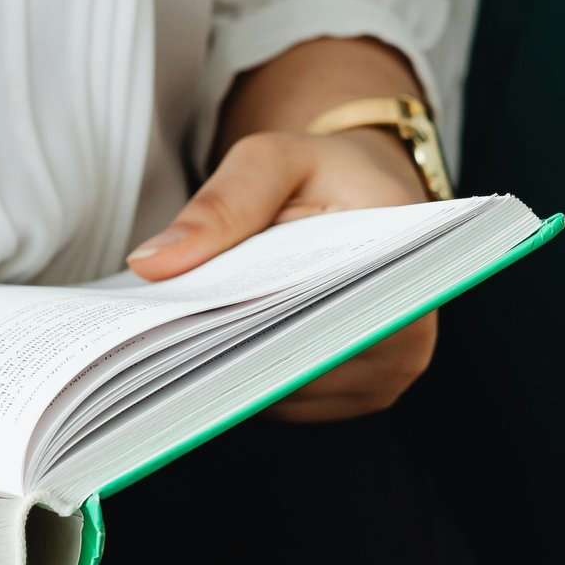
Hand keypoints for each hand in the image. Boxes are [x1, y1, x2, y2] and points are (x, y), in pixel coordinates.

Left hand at [127, 37, 439, 421]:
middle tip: (165, 326)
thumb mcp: (272, 161)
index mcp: (410, 274)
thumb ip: (221, 205)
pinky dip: (245, 376)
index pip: (329, 322)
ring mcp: (382, 381)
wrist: (359, 195)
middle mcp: (409, 343)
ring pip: (288, 395)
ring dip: (233, 366)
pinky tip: (214, 344)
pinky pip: (285, 402)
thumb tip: (154, 264)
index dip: (256, 325)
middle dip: (232, 347)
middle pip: (303, 369)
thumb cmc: (323, 173)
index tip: (191, 319)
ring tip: (188, 329)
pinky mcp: (351, 397)